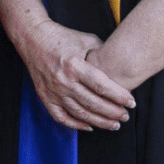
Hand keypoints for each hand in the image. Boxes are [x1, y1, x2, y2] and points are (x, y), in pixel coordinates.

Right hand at [16, 17, 134, 130]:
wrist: (32, 37)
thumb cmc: (61, 36)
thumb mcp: (85, 40)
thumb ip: (103, 54)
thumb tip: (121, 66)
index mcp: (74, 65)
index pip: (102, 87)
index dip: (119, 97)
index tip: (131, 102)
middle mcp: (63, 80)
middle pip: (93, 104)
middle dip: (114, 113)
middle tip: (126, 116)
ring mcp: (53, 91)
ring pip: (80, 114)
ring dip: (100, 122)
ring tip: (115, 124)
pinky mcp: (44, 96)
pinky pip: (61, 117)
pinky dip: (76, 125)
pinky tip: (89, 126)